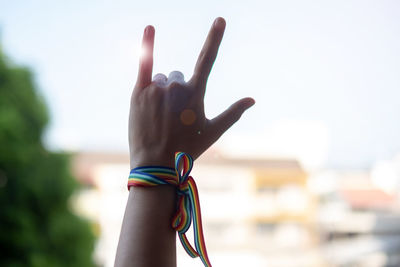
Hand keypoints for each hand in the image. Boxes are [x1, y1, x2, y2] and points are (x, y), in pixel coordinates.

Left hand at [129, 17, 254, 168]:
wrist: (156, 163)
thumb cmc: (187, 149)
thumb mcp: (213, 131)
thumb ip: (233, 113)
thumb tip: (252, 99)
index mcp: (196, 94)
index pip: (208, 60)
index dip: (214, 38)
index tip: (220, 19)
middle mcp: (177, 86)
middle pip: (178, 77)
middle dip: (177, 92)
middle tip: (172, 118)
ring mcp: (157, 88)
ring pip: (161, 79)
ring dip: (161, 91)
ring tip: (158, 117)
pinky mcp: (140, 91)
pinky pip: (143, 62)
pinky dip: (147, 45)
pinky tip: (151, 28)